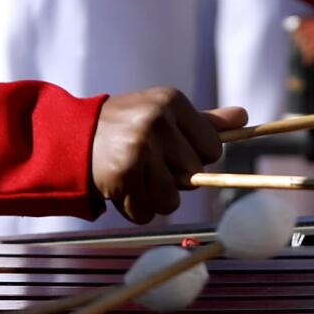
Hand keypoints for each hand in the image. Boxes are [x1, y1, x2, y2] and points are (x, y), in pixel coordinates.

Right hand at [91, 87, 247, 223]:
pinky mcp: (122, 174)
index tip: (171, 149)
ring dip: (154, 197)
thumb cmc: (126, 127)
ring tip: (134, 176)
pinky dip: (134, 208)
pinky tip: (121, 187)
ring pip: (172, 199)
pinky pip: (146, 212)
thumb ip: (204, 122)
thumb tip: (243, 117)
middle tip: (147, 162)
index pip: (212, 148)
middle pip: (195, 176)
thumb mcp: (163, 115)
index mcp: (171, 101)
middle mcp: (157, 121)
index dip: (194, 157)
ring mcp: (139, 148)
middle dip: (174, 178)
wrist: (69, 138)